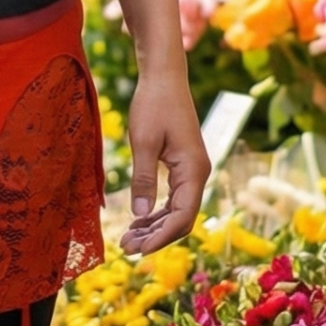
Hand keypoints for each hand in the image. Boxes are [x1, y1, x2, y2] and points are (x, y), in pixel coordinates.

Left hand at [121, 64, 208, 255]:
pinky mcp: (183, 166)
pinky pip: (173, 198)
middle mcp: (198, 174)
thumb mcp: (144, 142)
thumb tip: (139, 214)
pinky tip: (138, 220)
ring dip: (155, 226)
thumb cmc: (154, 104)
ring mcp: (192, 171)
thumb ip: (143, 178)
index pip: (183, 217)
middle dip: (156, 236)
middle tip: (126, 248)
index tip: (138, 249)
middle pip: (182, 219)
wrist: (164, 77)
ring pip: (177, 211)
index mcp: (194, 171)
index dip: (161, 237)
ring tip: (128, 238)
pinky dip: (157, 211)